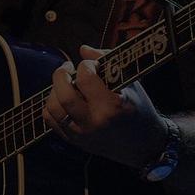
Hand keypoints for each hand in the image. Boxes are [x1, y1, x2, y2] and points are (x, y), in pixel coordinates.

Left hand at [43, 45, 168, 168]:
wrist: (143, 144)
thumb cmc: (139, 110)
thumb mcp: (130, 83)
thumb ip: (107, 62)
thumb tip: (83, 49)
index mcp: (112, 106)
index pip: (86, 78)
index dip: (85, 66)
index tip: (91, 66)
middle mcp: (94, 122)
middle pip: (64, 95)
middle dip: (60, 75)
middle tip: (66, 68)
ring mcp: (82, 134)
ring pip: (53, 108)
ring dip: (54, 90)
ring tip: (63, 83)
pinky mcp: (74, 141)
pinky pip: (51, 121)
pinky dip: (51, 106)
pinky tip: (61, 98)